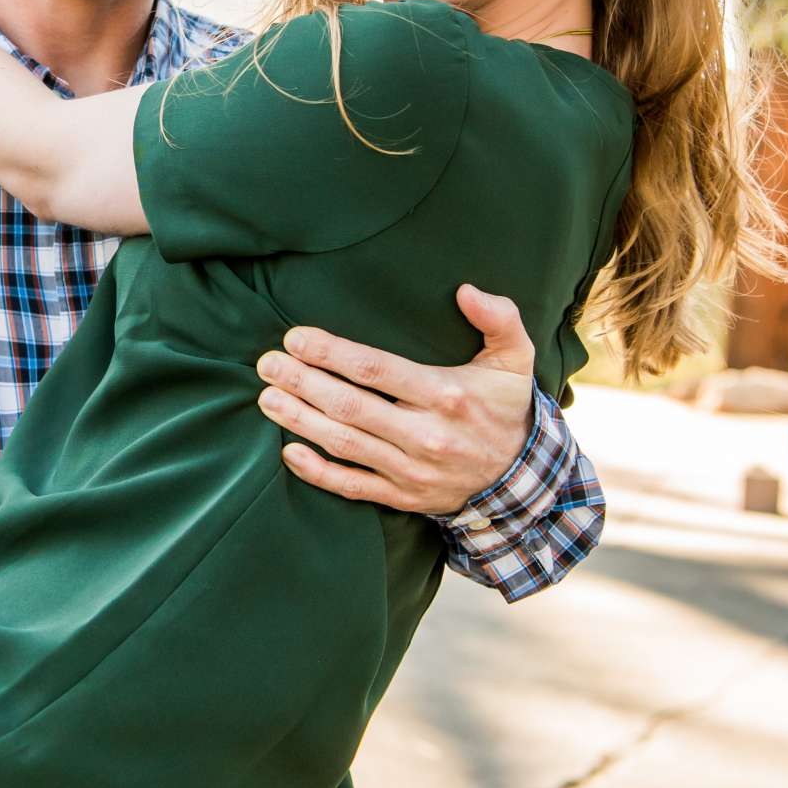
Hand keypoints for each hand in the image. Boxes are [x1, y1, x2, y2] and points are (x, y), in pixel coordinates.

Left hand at [256, 284, 535, 511]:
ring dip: (300, 421)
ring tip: (266, 398)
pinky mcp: (402, 496)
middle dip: (303, 383)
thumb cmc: (505, 406)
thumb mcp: (516, 358)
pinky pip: (352, 486)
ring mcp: (411, 471)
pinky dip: (317, 473)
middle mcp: (426, 436)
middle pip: (350, 407)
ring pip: (345, 445)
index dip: (331, 354)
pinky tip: (288, 452)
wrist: (520, 477)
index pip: (377, 370)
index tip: (296, 338)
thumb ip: (499, 318)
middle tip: (267, 364)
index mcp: (447, 395)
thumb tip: (468, 290)